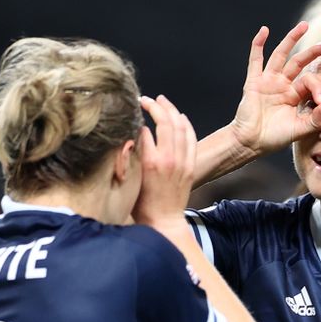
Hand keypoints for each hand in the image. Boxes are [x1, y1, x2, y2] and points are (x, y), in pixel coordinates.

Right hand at [132, 95, 196, 228]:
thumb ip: (129, 158)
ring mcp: (182, 162)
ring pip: (181, 127)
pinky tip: (180, 117)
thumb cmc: (142, 206)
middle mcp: (168, 159)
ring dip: (172, 110)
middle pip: (165, 122)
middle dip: (155, 106)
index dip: (138, 117)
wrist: (164, 222)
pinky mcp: (190, 166)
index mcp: (150, 162)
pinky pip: (191, 138)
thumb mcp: (128, 181)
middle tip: (146, 99)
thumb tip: (129, 137)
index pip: (144, 129)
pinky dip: (186, 124)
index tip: (132, 111)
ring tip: (163, 101)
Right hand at [229, 22, 320, 154]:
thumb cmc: (274, 138)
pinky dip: (258, 45)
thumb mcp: (299, 130)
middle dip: (314, 52)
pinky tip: (264, 30)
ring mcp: (268, 81)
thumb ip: (315, 120)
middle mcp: (282, 85)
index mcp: (294, 95)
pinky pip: (256, 60)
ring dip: (291, 39)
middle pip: (299, 62)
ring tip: (303, 26)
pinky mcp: (254, 82)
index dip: (318, 88)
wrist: (251, 143)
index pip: (310, 82)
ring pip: (281, 55)